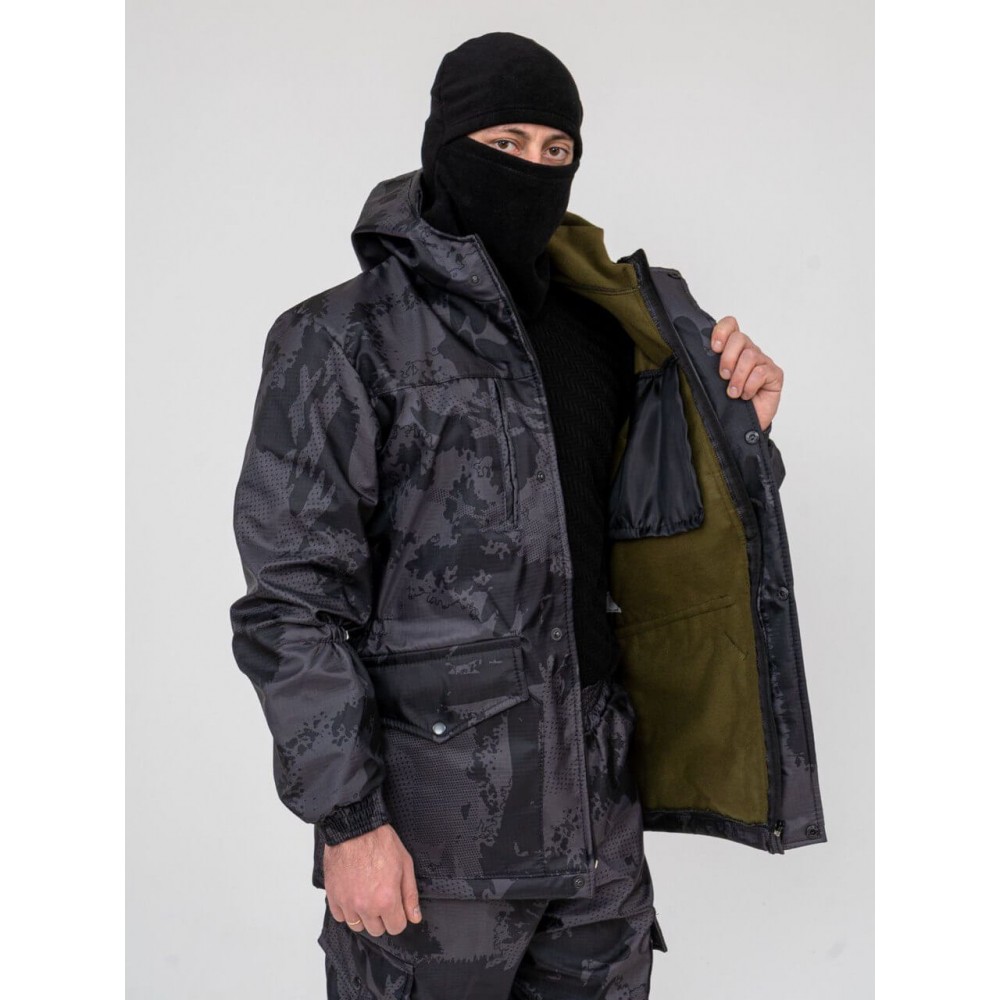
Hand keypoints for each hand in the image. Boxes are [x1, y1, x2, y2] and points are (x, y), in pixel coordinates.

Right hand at [323, 823, 421, 936]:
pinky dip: (346, 909)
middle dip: (382, 917)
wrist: (354, 828)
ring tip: (366, 895)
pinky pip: (340, 916)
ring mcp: (347, 903)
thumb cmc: (380, 842)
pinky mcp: (333, 896)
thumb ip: (410, 894)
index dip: (399, 917)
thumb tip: (414, 917)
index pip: (396, 927)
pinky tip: (353, 894)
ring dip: (363, 915)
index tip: (396, 907)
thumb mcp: (405, 864)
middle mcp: (366, 906)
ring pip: (357, 925)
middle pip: (376, 930)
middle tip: (381, 898)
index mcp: (386, 900)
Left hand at [710, 316, 783, 431]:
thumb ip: (706, 367)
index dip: (722, 331)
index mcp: (732, 349)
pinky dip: (750, 385)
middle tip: (723, 376)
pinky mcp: (775, 374)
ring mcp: (763, 362)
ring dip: (738, 377)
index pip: (730, 325)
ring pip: (750, 356)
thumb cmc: (727, 403)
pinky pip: (761, 371)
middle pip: (739, 338)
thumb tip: (692, 358)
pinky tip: (746, 396)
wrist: (742, 426)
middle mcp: (748, 352)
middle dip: (728, 357)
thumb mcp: (711, 383)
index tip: (714, 348)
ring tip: (733, 393)